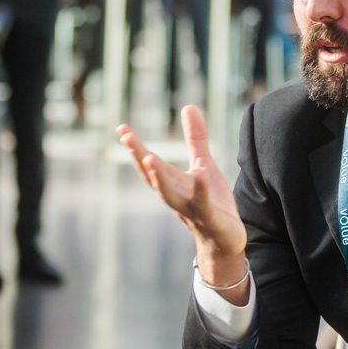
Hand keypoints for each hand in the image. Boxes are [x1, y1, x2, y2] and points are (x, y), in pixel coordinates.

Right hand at [118, 106, 248, 304]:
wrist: (226, 242)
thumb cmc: (212, 203)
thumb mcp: (204, 165)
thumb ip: (195, 139)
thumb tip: (188, 106)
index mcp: (172, 183)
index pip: (149, 163)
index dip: (135, 147)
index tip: (121, 128)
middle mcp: (176, 196)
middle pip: (152, 177)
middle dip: (139, 157)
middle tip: (126, 137)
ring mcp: (190, 210)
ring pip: (169, 195)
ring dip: (158, 177)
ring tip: (149, 158)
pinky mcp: (210, 220)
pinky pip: (203, 206)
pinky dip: (200, 193)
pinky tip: (200, 176)